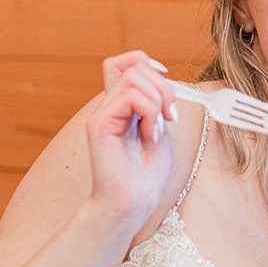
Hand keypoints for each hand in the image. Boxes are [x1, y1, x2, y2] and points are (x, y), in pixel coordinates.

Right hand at [83, 50, 179, 234]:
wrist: (132, 204)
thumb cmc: (146, 176)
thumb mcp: (160, 130)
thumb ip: (157, 104)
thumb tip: (162, 78)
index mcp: (123, 106)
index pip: (125, 62)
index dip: (147, 63)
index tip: (167, 85)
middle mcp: (109, 106)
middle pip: (134, 65)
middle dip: (163, 86)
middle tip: (169, 116)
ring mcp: (102, 114)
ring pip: (134, 77)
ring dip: (157, 101)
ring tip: (157, 129)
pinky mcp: (98, 124)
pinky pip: (130, 96)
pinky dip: (149, 112)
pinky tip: (149, 135)